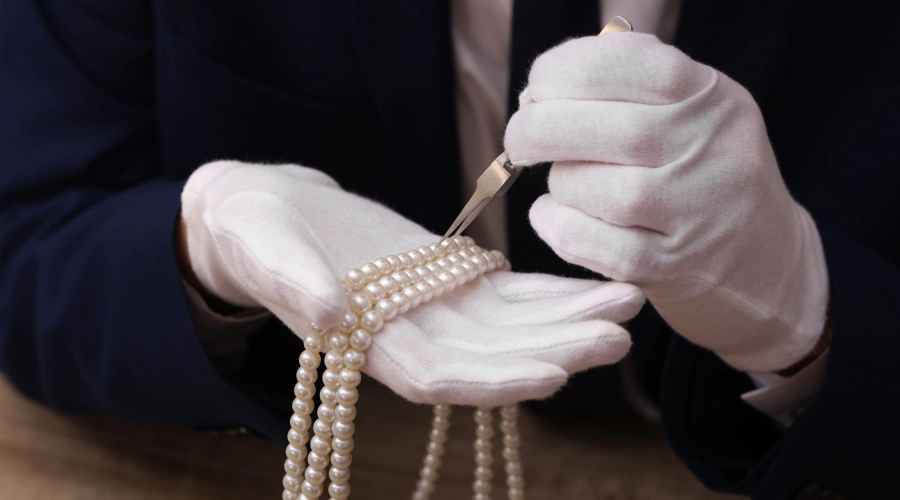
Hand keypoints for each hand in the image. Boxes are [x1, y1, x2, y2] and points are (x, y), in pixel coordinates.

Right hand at [180, 161, 644, 404]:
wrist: (270, 213)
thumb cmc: (255, 235)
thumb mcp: (264, 251)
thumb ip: (294, 284)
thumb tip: (327, 314)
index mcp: (367, 346)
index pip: (438, 379)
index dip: (493, 382)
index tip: (549, 374)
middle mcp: (411, 338)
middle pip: (493, 357)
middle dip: (555, 350)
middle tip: (618, 335)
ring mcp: (435, 311)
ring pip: (513, 328)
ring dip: (570, 321)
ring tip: (629, 302)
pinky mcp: (449, 278)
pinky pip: (509, 292)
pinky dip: (553, 292)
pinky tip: (596, 285)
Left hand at [504, 33, 828, 372]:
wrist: (769, 265)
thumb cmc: (707, 178)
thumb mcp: (696, 113)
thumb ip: (632, 87)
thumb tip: (541, 86)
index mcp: (710, 98)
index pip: (627, 62)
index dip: (563, 69)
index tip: (537, 86)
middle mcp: (708, 149)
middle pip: (598, 127)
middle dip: (537, 128)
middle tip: (521, 139)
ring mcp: (694, 213)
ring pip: (588, 187)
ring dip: (558, 184)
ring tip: (569, 186)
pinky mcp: (673, 268)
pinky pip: (591, 243)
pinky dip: (557, 226)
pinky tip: (554, 218)